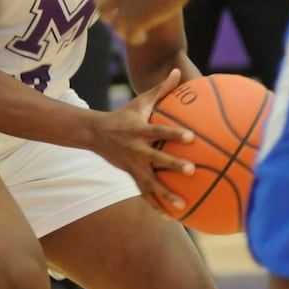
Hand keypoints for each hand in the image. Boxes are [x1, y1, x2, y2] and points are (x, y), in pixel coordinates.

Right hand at [90, 69, 198, 211]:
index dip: (174, 134)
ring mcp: (133, 165)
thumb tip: (179, 71)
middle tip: (192, 171)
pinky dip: (156, 205)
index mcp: (139, 130)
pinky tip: (171, 217)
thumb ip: (161, 89)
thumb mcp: (140, 101)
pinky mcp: (132, 176)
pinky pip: (145, 193)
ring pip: (151, 182)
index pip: (159, 132)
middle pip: (157, 159)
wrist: (96, 133)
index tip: (191, 137)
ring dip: (166, 194)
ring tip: (183, 205)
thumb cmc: (124, 115)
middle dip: (173, 166)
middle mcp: (137, 149)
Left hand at [97, 0, 194, 44]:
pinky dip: (134, 38)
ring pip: (115, 25)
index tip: (104, 0)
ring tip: (133, 33)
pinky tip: (143, 37)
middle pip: (103, 9)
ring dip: (122, 31)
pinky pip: (130, 35)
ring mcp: (129, 7)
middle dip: (107, 16)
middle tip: (115, 21)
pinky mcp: (140, 19)